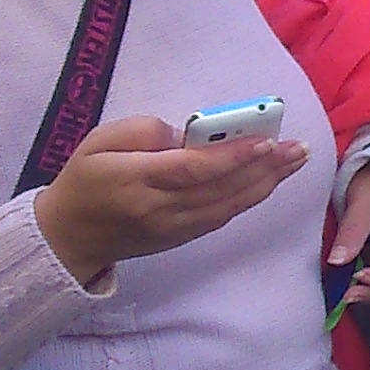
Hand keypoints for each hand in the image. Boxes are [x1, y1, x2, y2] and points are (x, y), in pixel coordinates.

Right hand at [32, 116, 308, 276]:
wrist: (69, 235)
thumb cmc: (85, 178)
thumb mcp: (99, 140)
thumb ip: (144, 131)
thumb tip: (190, 135)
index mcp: (135, 180)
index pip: (193, 169)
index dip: (233, 156)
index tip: (266, 140)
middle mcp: (158, 208)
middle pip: (221, 188)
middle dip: (265, 167)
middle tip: (300, 147)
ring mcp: (172, 228)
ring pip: (229, 205)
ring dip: (267, 182)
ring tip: (296, 160)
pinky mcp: (180, 238)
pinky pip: (222, 217)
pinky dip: (249, 198)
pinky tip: (270, 180)